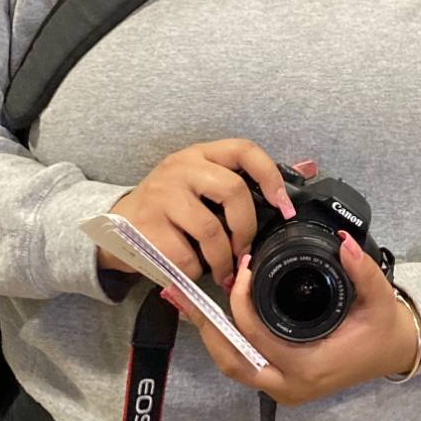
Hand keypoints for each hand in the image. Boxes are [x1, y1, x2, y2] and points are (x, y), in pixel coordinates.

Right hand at [102, 141, 299, 289]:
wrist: (113, 228)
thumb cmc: (169, 207)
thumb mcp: (203, 184)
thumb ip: (247, 179)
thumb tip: (307, 168)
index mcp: (200, 154)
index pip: (244, 149)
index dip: (271, 176)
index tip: (284, 206)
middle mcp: (180, 168)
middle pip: (232, 191)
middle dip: (246, 228)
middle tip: (245, 250)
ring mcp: (161, 196)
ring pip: (210, 231)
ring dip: (223, 259)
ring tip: (223, 270)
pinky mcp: (145, 227)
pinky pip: (186, 257)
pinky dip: (195, 271)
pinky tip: (192, 270)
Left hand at [163, 232, 416, 406]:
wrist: (393, 352)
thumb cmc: (383, 327)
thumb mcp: (379, 298)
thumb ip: (363, 271)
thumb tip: (343, 241)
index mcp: (308, 367)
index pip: (258, 335)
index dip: (242, 300)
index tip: (243, 267)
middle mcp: (290, 385)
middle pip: (232, 359)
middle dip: (206, 326)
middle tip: (182, 293)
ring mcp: (282, 389)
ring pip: (232, 365)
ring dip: (209, 334)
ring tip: (184, 302)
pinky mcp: (279, 383)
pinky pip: (242, 364)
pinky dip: (224, 340)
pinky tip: (208, 316)